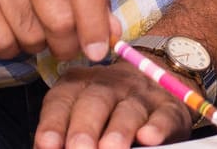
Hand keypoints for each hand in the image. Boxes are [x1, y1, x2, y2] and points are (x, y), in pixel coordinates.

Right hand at [0, 0, 113, 64]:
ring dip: (37, 45)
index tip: (99, 50)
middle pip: (59, 15)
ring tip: (32, 28)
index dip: (95, 20)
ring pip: (30, 34)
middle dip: (67, 43)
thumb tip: (111, 34)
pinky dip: (9, 49)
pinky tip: (8, 31)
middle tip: (64, 45)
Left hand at [34, 57, 193, 148]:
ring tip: (110, 148)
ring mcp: (141, 95)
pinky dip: (156, 127)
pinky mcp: (169, 108)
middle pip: (95, 102)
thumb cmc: (109, 106)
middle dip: (85, 129)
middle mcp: (109, 85)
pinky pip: (163, 115)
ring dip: (118, 131)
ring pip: (129, 110)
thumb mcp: (80, 111)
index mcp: (80, 85)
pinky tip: (148, 138)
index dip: (53, 123)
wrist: (157, 75)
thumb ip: (63, 132)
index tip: (47, 144)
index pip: (62, 100)